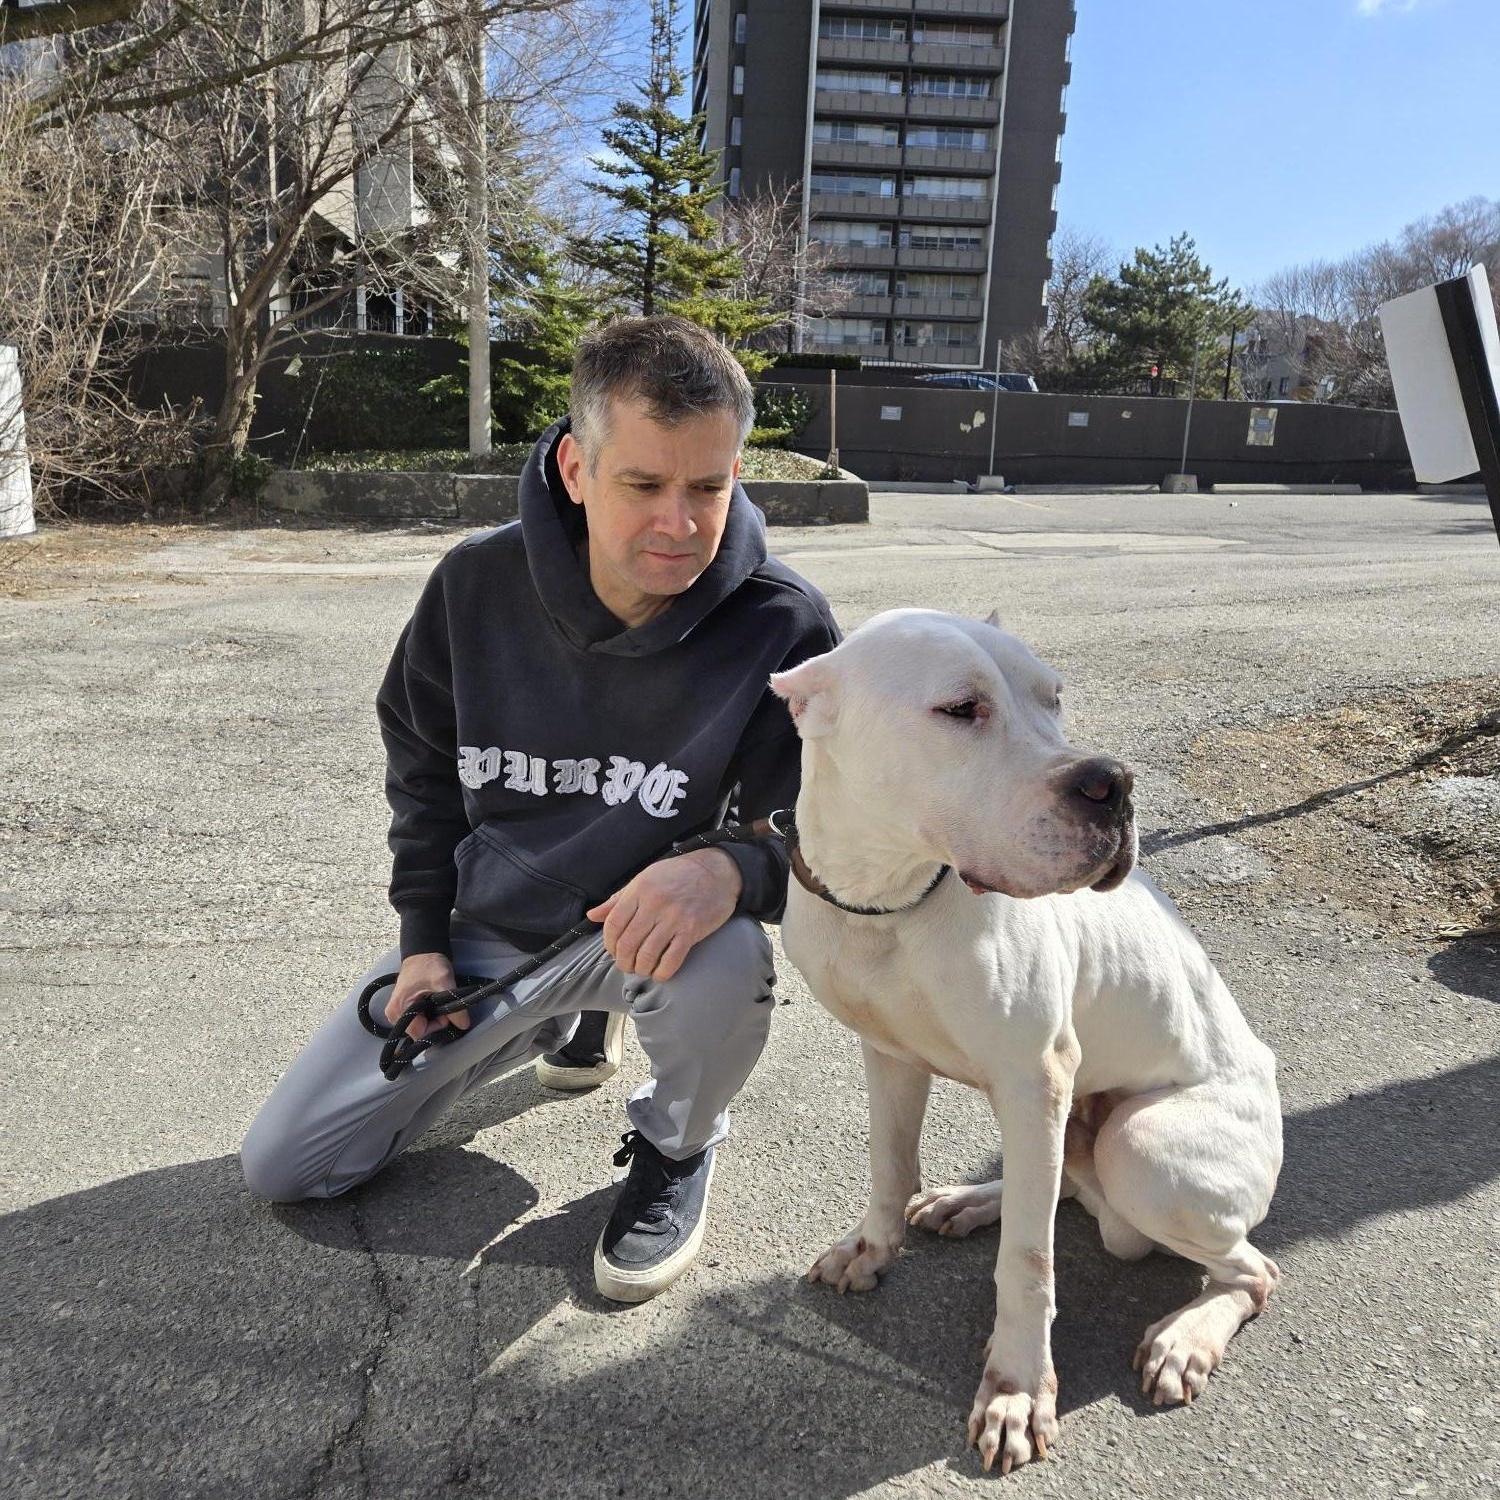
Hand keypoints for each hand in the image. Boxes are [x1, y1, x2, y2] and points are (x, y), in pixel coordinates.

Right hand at [384, 951, 469, 1040]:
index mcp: (398, 1010)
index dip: (436, 1027)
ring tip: (440, 1002)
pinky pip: (418, 1019)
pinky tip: (434, 1003)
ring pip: (420, 1026)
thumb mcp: (444, 983)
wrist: (423, 950)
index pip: (420, 1034)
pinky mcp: (403, 1007)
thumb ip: (454, 1006)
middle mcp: (393, 1014)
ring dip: (433, 1018)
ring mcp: (397, 1011)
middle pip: (419, 1031)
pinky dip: (429, 1014)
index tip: (447, 1014)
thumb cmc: (429, 965)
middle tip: (445, 1007)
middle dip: (435, 1023)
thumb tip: (464, 1025)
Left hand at [587, 848, 742, 980]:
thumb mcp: (644, 879)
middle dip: (623, 961)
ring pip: (647, 955)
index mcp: (640, 889)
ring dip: (641, 968)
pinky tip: (659, 973)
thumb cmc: (678, 875)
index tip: (613, 951)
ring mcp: (674, 918)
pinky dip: (661, 972)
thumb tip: (592, 916)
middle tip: (627, 965)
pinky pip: (671, 960)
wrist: (718, 872)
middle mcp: (654, 903)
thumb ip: (618, 899)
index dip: (609, 944)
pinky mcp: (692, 930)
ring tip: (642, 969)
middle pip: (627, 943)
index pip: (613, 924)